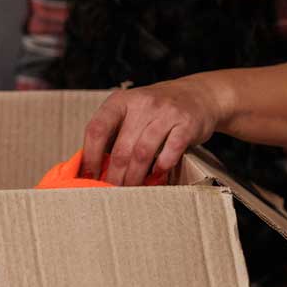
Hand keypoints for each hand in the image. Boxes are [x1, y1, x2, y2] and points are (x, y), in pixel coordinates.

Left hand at [81, 76, 231, 185]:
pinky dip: (161, 167)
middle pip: (121, 148)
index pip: (97, 129)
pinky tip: (156, 176)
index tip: (88, 176)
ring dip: (135, 176)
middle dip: (114, 175)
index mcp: (120, 101)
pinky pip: (171, 150)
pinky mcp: (187, 123)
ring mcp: (165, 112)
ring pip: (143, 153)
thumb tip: (90, 167)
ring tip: (131, 189)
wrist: (198, 95)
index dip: (90, 156)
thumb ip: (113, 133)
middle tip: (111, 192)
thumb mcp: (130, 111)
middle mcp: (142, 103)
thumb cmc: (156, 111)